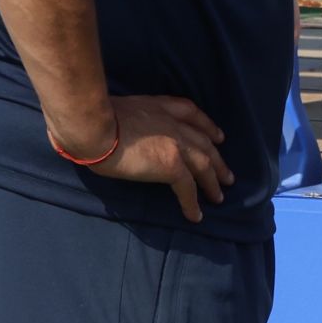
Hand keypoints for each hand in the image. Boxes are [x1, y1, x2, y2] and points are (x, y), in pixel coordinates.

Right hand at [48, 93, 232, 224]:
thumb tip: (121, 131)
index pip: (193, 114)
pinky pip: (188, 188)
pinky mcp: (171, 165)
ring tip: (219, 196)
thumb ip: (132, 119)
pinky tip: (196, 216)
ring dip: (213, 182)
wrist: (94, 126)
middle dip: (217, 159)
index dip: (208, 127)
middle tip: (227, 174)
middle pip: (204, 142)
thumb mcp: (121, 108)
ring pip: (204, 165)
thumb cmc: (95, 117)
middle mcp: (174, 123)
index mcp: (161, 106)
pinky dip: (193, 203)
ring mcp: (176, 144)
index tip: (218, 136)